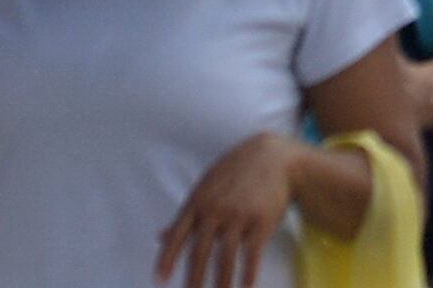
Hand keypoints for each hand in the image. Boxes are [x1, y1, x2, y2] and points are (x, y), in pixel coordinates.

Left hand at [158, 131, 301, 287]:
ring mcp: (239, 215)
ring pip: (226, 257)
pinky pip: (252, 253)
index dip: (166, 259)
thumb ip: (184, 215)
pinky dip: (248, 273)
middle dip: (193, 279)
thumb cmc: (234, 173)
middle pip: (199, 251)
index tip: (159, 281)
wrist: (274, 156)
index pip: (177, 235)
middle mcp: (216, 210)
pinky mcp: (262, 220)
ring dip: (221, 283)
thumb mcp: (205, 187)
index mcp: (198, 202)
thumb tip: (158, 237)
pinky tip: (245, 287)